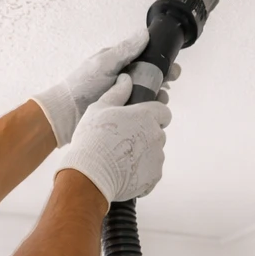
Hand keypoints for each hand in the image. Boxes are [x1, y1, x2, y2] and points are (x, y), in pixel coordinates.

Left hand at [32, 31, 179, 145]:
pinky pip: (142, 110)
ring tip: (161, 99)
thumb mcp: (104, 63)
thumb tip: (145, 33)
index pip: (147, 59)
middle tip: (170, 83)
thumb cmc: (81, 85)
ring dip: (159, 96)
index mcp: (120, 63)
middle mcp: (124, 79)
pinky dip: (150, 109)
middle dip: (164, 79)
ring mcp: (125, 96)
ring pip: (150, 95)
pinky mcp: (124, 113)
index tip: (173, 68)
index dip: (162, 62)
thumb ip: (125, 50)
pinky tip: (153, 111)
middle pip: (152, 77)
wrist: (66, 114)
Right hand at [59, 77, 170, 201]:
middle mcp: (157, 135)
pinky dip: (141, 171)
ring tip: (120, 158)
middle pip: (158, 132)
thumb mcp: (99, 109)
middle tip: (124, 140)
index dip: (154, 115)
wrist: (91, 176)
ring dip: (143, 154)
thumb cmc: (93, 139)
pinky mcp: (154, 177)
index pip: (164, 111)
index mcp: (146, 116)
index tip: (141, 120)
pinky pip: (151, 171)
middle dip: (146, 135)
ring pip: (155, 152)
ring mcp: (157, 158)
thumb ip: (117, 93)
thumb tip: (126, 79)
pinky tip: (124, 172)